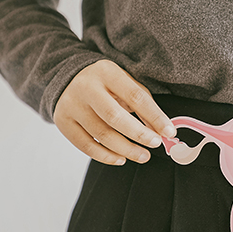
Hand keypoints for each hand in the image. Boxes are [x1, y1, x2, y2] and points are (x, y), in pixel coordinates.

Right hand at [53, 59, 175, 165]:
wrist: (68, 78)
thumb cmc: (106, 83)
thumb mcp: (125, 83)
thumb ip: (143, 103)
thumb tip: (161, 131)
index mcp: (107, 72)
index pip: (135, 96)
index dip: (155, 116)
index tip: (170, 132)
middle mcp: (86, 87)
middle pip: (115, 117)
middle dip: (139, 134)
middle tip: (155, 144)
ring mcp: (72, 105)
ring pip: (101, 134)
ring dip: (126, 149)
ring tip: (143, 156)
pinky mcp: (62, 121)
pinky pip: (85, 145)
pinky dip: (105, 156)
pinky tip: (121, 159)